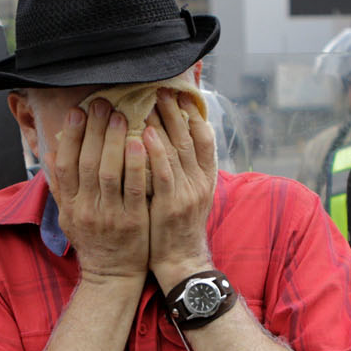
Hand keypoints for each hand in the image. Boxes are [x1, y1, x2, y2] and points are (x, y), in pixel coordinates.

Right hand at [50, 100, 149, 284]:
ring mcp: (110, 215)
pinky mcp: (133, 221)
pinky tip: (140, 143)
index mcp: (69, 205)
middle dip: (93, 130)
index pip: (65, 164)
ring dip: (113, 141)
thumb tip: (49, 152)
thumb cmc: (93, 241)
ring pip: (108, 172)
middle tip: (101, 103)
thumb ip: (60, 185)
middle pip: (86, 163)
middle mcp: (86, 209)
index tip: (77, 112)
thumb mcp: (68, 215)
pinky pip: (134, 188)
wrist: (112, 276)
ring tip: (120, 116)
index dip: (70, 136)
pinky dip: (136, 164)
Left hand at [145, 89, 217, 291]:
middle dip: (174, 111)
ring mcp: (187, 193)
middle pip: (189, 137)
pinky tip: (143, 133)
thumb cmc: (177, 226)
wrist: (180, 261)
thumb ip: (183, 168)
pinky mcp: (171, 205)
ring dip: (162, 123)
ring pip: (176, 150)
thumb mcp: (189, 194)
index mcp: (207, 177)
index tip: (180, 94)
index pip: (205, 137)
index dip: (193, 114)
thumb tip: (170, 139)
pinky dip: (155, 151)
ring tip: (149, 101)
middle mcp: (201, 181)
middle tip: (160, 88)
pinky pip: (162, 173)